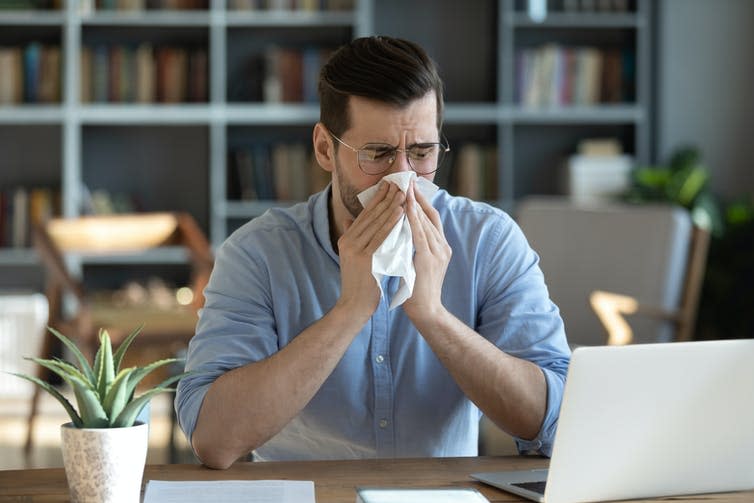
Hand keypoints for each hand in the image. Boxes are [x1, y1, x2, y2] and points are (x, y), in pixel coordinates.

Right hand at [335, 182, 405, 319]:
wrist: (354, 306)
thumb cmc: (358, 283)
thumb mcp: (350, 257)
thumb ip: (351, 237)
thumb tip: (348, 219)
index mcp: (346, 239)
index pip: (364, 214)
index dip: (377, 198)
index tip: (389, 185)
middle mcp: (348, 242)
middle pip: (370, 215)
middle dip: (386, 198)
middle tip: (399, 183)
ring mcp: (356, 250)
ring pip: (377, 223)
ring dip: (391, 206)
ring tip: (403, 193)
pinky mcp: (365, 259)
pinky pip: (382, 237)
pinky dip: (392, 223)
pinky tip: (402, 213)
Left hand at [403, 179, 451, 321]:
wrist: (425, 311)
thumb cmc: (416, 290)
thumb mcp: (416, 263)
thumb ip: (412, 248)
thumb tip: (399, 231)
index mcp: (440, 247)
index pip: (431, 217)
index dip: (421, 201)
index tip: (410, 186)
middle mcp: (442, 247)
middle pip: (430, 215)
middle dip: (418, 196)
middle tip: (406, 180)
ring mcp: (438, 253)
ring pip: (426, 222)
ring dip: (414, 204)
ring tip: (404, 188)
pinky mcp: (429, 260)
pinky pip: (420, 235)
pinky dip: (413, 220)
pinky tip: (405, 209)